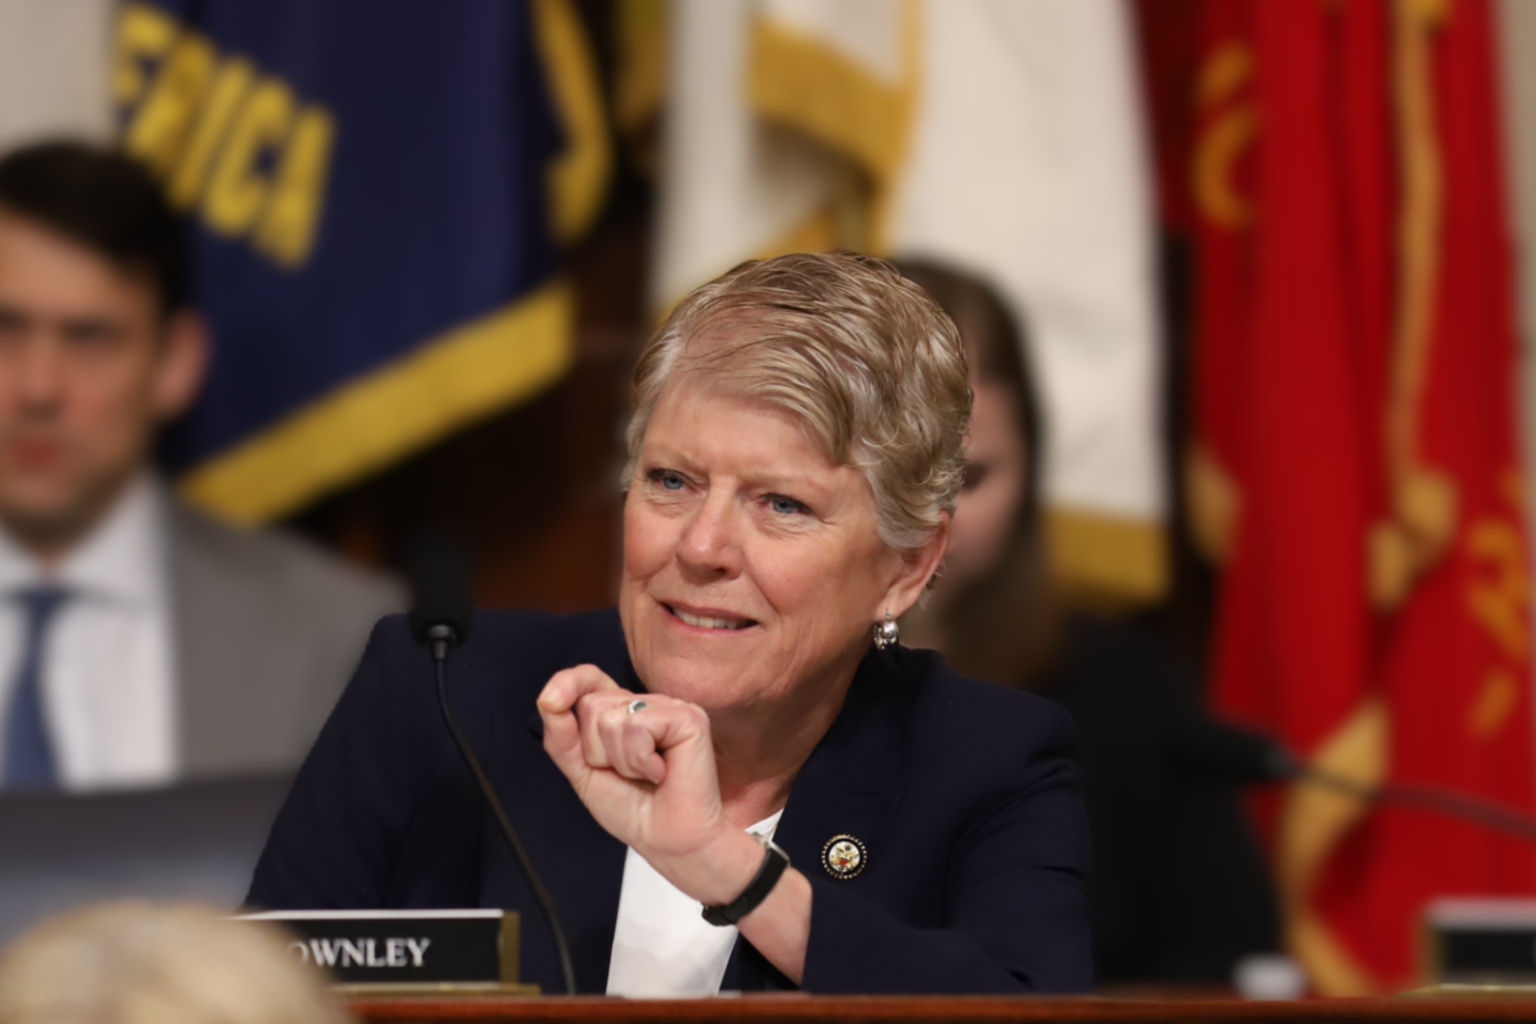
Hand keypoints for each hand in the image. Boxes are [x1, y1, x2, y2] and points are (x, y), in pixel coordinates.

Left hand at [537, 666, 759, 902]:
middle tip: (627, 773)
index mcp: (623, 712)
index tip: (551, 701)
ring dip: (621, 761)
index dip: (569, 683)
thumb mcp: (583, 772)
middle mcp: (647, 703)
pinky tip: (662, 773)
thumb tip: (549, 698)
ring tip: (646, 776)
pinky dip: (641, 760)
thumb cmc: (634, 810)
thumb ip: (562, 735)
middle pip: (592, 704)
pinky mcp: (689, 718)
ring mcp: (670, 708)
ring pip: (612, 718)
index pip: (589, 679)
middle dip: (596, 750)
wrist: (667, 841)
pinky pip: (638, 727)